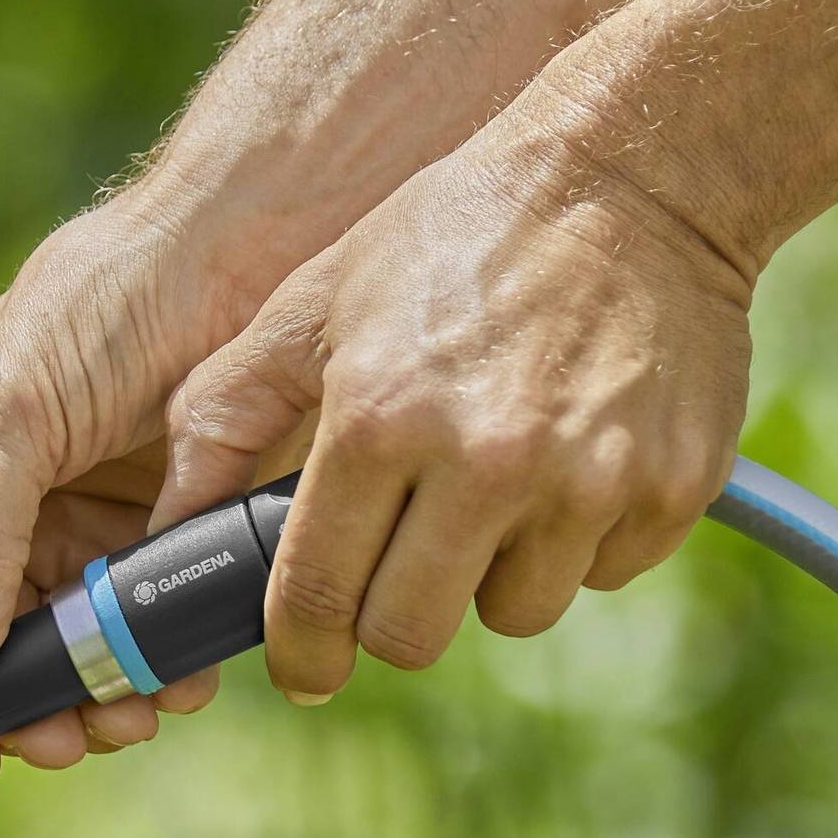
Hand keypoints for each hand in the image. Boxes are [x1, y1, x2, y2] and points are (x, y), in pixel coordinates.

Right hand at [0, 200, 277, 789]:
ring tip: (129, 718)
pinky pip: (139, 633)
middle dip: (20, 705)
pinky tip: (180, 681)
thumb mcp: (15, 414)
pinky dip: (155, 667)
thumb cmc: (108, 304)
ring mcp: (73, 526)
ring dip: (92, 698)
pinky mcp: (152, 538)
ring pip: (64, 654)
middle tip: (65, 744)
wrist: (251, 252)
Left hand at [155, 115, 753, 702]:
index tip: (306, 666)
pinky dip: (578, 539)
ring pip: (514, 613)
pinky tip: (571, 456)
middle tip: (400, 564)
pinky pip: (602, 572)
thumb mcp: (314, 300)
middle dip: (393, 615)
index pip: (320, 596)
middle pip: (412, 636)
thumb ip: (227, 412)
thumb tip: (166, 524)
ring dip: (492, 573)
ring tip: (494, 481)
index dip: (303, 651)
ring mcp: (588, 481)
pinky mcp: (671, 490)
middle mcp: (484, 460)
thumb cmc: (453, 234)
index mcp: (380, 417)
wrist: (634, 172)